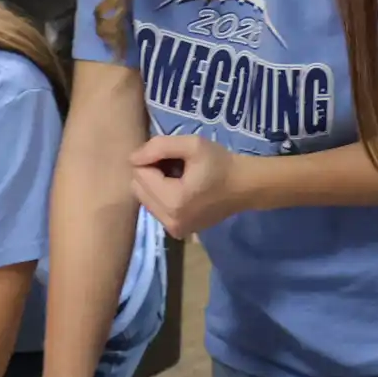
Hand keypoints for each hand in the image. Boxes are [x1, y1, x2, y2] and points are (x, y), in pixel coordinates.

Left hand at [130, 134, 251, 237]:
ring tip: (179, 177)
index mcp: (173, 201)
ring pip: (145, 200)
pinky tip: (181, 189)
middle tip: (175, 166)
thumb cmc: (220, 163)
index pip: (139, 174)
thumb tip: (132, 158)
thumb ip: (158, 147)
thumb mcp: (192, 144)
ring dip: (155, 185)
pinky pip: (156, 209)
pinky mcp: (177, 232)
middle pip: (138, 189)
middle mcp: (170, 221)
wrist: (245, 186)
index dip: (152, 159)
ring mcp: (174, 230)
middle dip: (151, 174)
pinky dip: (162, 197)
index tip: (174, 156)